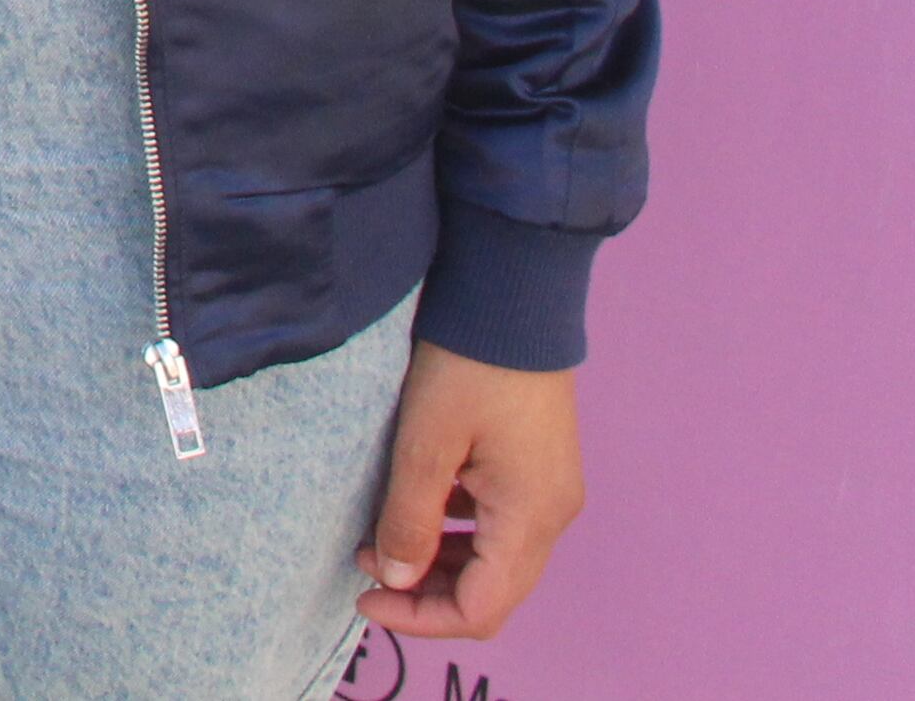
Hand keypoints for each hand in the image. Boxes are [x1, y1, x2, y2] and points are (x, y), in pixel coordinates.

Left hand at [360, 342, 583, 638]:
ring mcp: (548, 491)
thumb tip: (396, 580)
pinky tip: (412, 507)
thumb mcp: (425, 442)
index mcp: (529, 517)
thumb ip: (409, 517)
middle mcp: (551, 515)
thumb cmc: (470, 363)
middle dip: (425, 595)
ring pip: (494, 560)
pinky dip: (454, 532)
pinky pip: (497, 524)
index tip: (363, 599)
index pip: (481, 610)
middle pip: (491, 592)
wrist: (514, 297)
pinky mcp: (537, 469)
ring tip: (379, 539)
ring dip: (437, 563)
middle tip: (366, 569)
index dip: (420, 618)